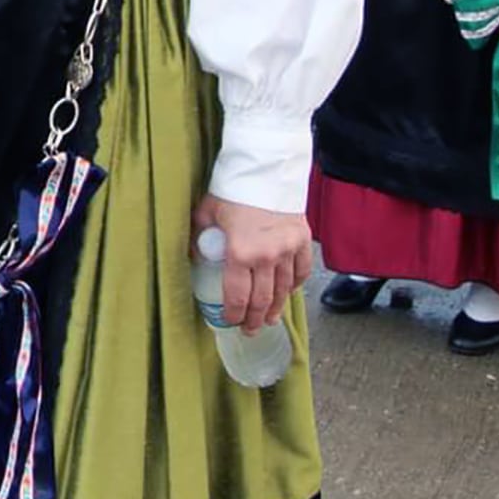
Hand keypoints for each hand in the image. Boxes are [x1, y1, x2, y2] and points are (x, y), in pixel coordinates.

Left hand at [195, 193, 311, 331]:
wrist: (265, 168)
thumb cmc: (232, 190)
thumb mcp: (206, 214)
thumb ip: (199, 238)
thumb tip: (195, 257)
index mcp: (240, 252)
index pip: (237, 296)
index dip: (233, 314)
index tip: (230, 321)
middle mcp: (266, 256)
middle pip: (262, 300)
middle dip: (254, 319)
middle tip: (249, 330)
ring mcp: (288, 249)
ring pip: (283, 290)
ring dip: (275, 308)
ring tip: (268, 319)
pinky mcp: (303, 240)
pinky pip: (301, 272)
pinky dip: (295, 286)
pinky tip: (288, 294)